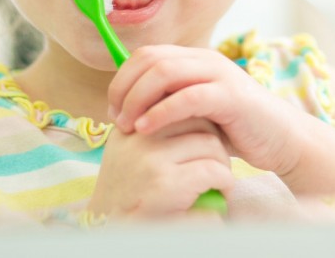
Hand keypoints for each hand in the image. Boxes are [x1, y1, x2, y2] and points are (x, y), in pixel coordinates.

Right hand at [88, 116, 233, 220]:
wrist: (109, 231)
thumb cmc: (127, 198)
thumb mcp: (130, 156)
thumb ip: (152, 134)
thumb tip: (185, 108)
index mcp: (129, 127)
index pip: (175, 103)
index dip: (199, 119)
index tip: (207, 138)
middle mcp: (137, 137)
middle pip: (197, 120)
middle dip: (216, 138)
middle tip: (219, 160)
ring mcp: (151, 159)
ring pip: (209, 143)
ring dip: (223, 162)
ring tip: (221, 177)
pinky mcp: (166, 184)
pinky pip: (212, 171)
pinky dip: (225, 182)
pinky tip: (222, 192)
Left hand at [107, 45, 310, 176]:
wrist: (281, 140)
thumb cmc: (235, 129)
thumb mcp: (196, 111)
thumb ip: (168, 101)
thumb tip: (125, 107)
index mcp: (195, 59)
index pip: (146, 54)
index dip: (122, 78)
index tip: (112, 108)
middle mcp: (205, 59)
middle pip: (150, 59)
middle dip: (123, 87)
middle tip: (115, 118)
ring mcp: (219, 74)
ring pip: (165, 72)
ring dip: (137, 98)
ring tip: (127, 125)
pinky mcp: (231, 96)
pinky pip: (187, 97)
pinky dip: (160, 112)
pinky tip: (146, 129)